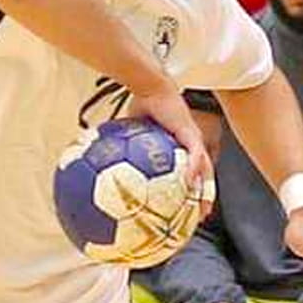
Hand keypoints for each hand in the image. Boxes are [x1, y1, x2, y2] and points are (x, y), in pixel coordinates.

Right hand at [127, 85, 215, 221]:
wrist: (148, 85)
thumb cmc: (140, 103)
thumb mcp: (128, 133)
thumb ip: (118, 149)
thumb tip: (97, 161)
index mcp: (178, 147)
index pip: (188, 174)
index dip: (189, 192)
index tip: (185, 210)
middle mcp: (189, 145)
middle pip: (202, 177)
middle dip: (202, 198)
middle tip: (200, 217)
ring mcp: (192, 140)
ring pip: (205, 170)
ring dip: (205, 190)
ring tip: (203, 209)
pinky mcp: (191, 133)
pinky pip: (195, 155)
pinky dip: (193, 170)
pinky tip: (190, 184)